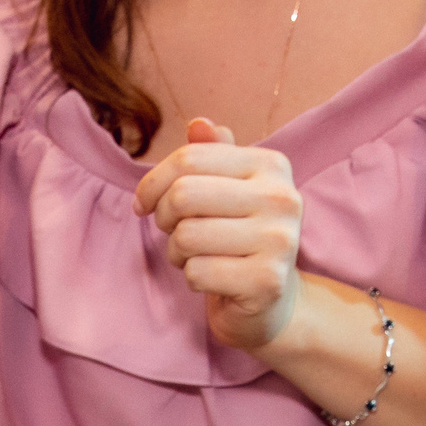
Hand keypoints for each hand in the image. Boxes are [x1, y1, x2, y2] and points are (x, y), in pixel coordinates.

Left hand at [133, 119, 303, 354]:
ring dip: (176, 252)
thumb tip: (198, 123)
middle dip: (163, 217)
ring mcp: (279, 241)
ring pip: (187, 236)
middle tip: (171, 232)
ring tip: (193, 256)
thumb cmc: (239, 239)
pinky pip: (197, 272)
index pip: (190, 157)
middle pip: (184, 194)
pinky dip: (192, 279)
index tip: (144, 203)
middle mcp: (282, 198)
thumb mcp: (227, 190)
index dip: (153, 181)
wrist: (273, 303)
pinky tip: (211, 279)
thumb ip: (212, 155)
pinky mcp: (267, 281)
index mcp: (271, 165)